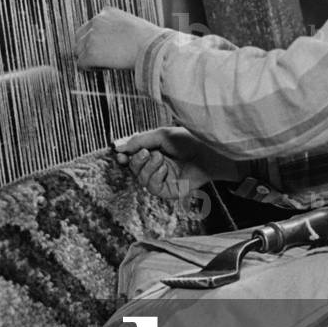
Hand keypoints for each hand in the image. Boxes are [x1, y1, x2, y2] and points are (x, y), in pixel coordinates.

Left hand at [73, 7, 161, 69]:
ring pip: (78, 51)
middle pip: (80, 37)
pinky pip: (82, 63)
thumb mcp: (132, 24)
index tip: (104, 47)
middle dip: (86, 47)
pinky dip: (88, 68)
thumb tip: (114, 40)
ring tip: (102, 64)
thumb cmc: (149, 39)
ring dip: (87, 58)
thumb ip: (117, 27)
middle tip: (99, 57)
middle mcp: (96, 21)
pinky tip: (101, 69)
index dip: (95, 39)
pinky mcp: (91, 53)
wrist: (152, 47)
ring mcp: (92, 37)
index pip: (90, 26)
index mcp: (106, 12)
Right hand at [114, 126, 242, 199]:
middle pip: (134, 169)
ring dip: (147, 168)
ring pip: (141, 179)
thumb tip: (118, 146)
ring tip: (160, 157)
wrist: (209, 151)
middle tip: (145, 153)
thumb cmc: (189, 140)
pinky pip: (152, 188)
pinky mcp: (169, 191)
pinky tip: (165, 168)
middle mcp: (157, 167)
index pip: (133, 157)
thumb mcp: (161, 135)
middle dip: (136, 161)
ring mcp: (163, 179)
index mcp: (154, 152)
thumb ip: (139, 141)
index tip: (119, 153)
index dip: (124, 157)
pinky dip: (155, 176)